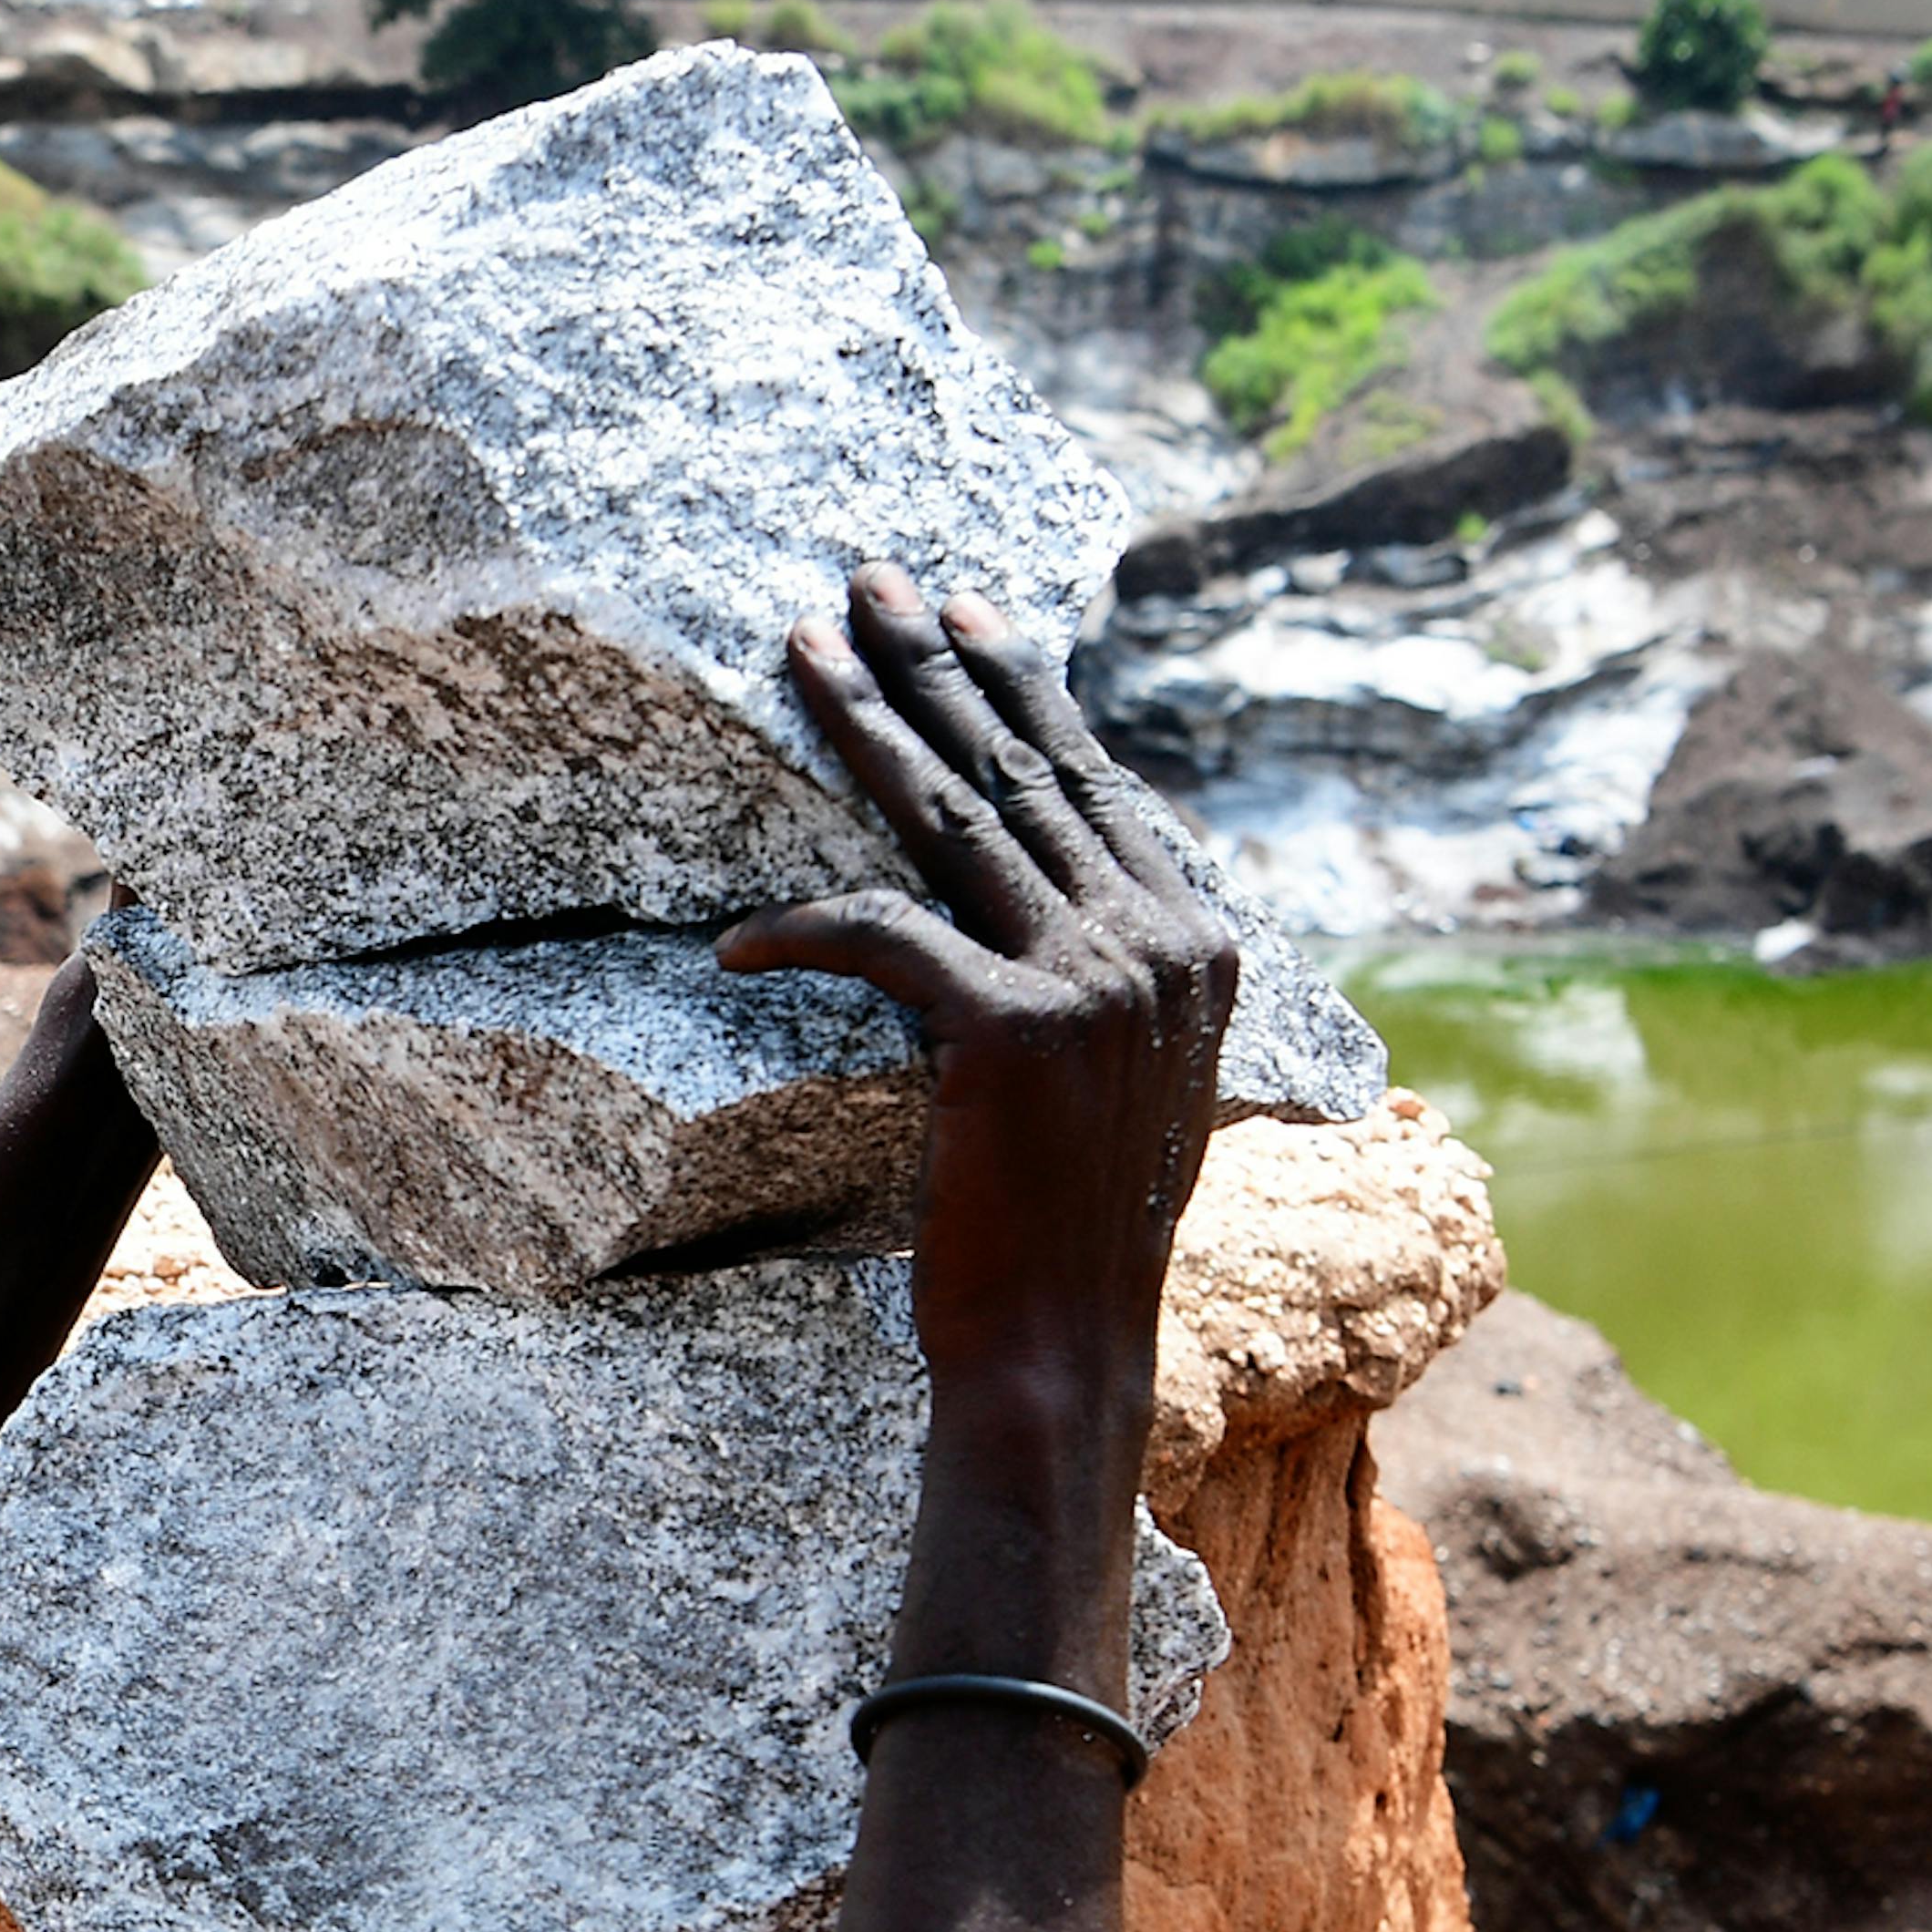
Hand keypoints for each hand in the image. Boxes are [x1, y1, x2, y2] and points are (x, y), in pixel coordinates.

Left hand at [716, 565, 1236, 1418]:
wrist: (1065, 1350)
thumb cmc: (1067, 1230)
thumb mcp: (1118, 1078)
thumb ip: (1099, 974)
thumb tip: (1036, 886)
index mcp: (1197, 942)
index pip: (1091, 780)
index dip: (1019, 687)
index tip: (959, 614)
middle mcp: (1161, 944)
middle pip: (1018, 771)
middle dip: (932, 666)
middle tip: (863, 581)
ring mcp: (1096, 982)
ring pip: (951, 818)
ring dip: (864, 725)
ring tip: (798, 651)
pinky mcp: (1012, 1034)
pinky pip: (884, 937)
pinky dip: (803, 928)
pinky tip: (734, 940)